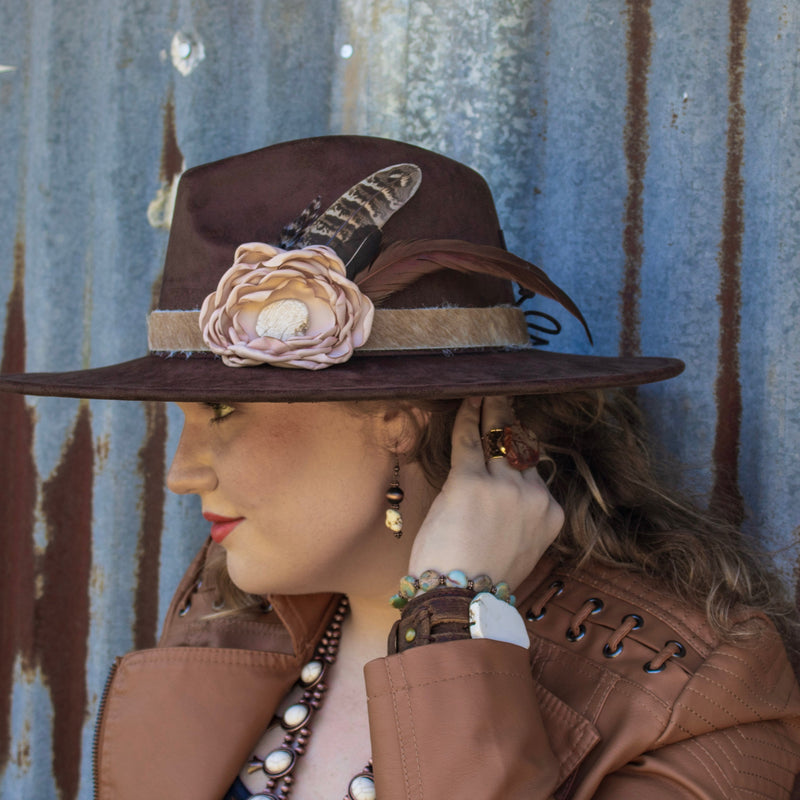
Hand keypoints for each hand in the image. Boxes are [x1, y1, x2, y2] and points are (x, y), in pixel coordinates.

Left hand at [408, 396, 563, 589]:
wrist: (462, 601)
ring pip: (497, 440)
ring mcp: (504, 488)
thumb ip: (518, 518)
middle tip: (503, 399)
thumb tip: (503, 495)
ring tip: (486, 393)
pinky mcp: (471, 482)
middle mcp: (534, 497)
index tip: (513, 436)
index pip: (535, 474)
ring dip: (490, 412)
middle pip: (520, 451)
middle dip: (509, 425)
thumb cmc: (482, 582)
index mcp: (549, 515)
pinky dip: (466, 417)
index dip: (520, 454)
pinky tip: (467, 400)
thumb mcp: (518, 549)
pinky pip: (468, 440)